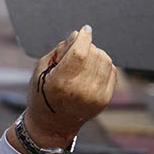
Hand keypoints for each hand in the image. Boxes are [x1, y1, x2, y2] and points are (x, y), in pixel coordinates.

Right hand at [22, 25, 116, 147]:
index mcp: (60, 82)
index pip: (79, 52)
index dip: (84, 38)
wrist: (52, 123)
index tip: (84, 30)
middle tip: (76, 52)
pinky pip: (111, 71)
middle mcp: (80, 90)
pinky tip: (91, 70)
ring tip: (83, 61)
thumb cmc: (42, 93)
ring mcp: (95, 96)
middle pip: (93, 54)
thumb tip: (78, 35)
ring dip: (96, 55)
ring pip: (105, 60)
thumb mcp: (41, 70)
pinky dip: (103, 65)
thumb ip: (60, 51)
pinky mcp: (104, 99)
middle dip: (87, 47)